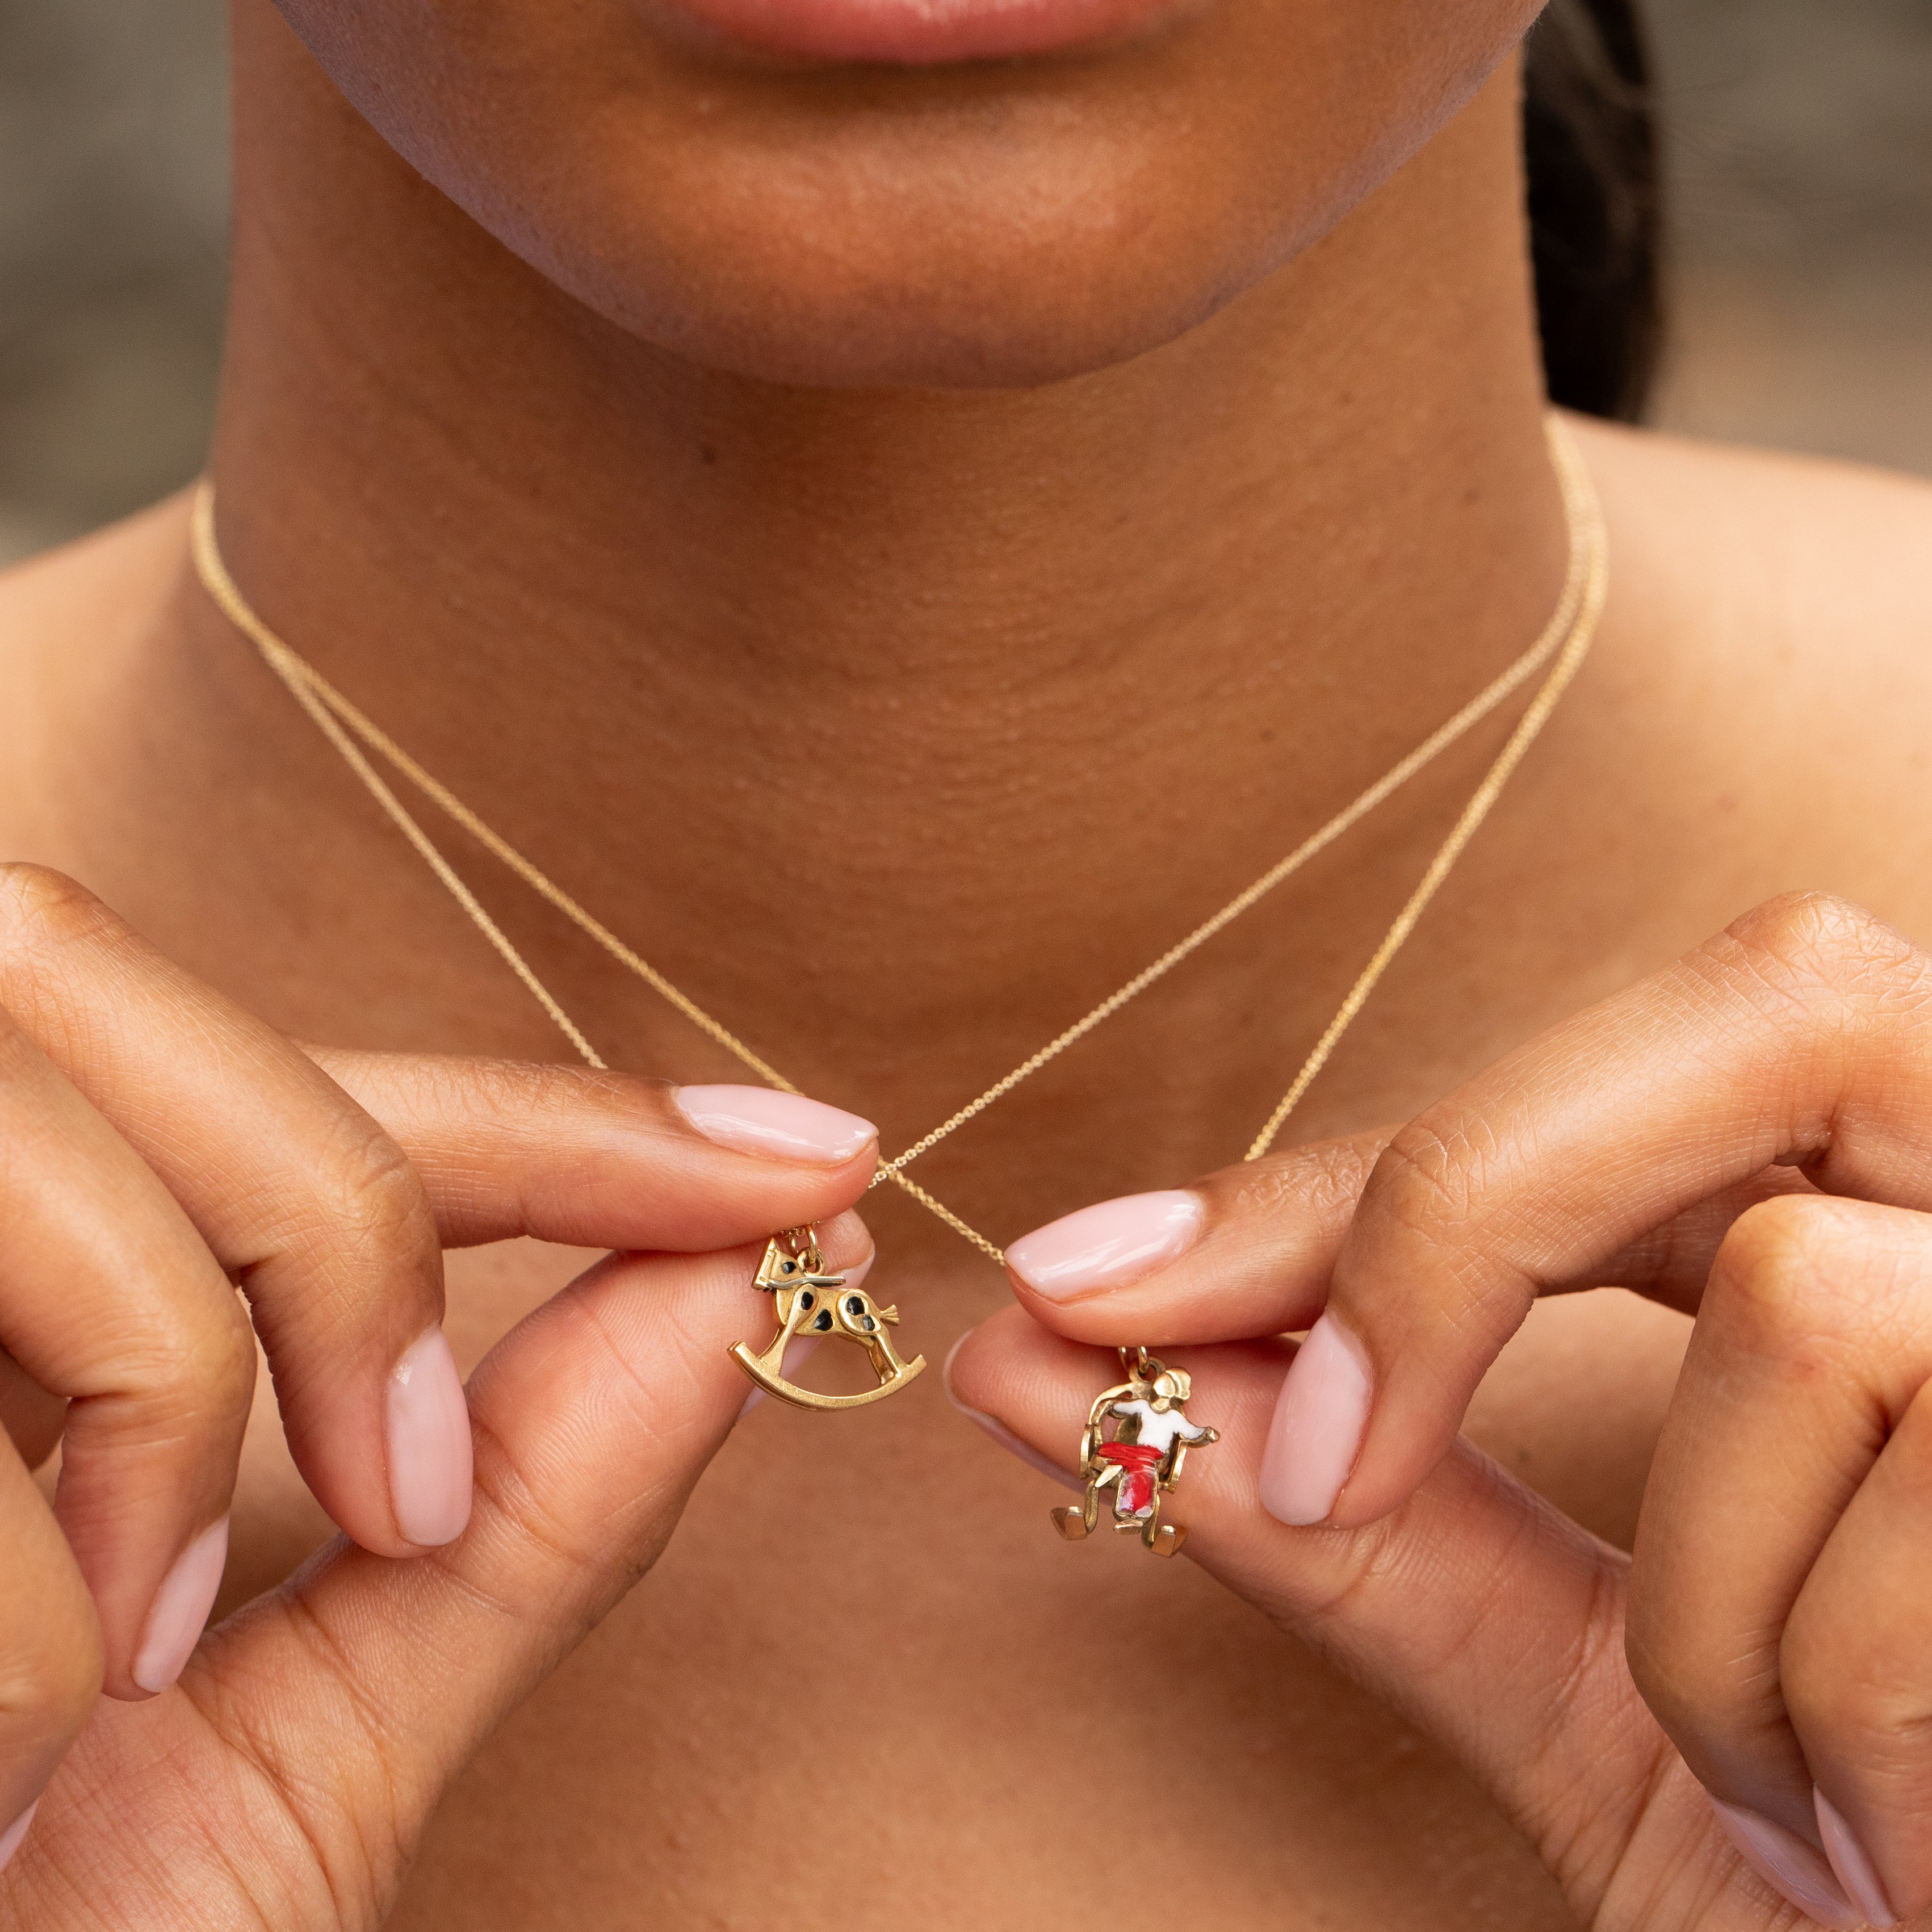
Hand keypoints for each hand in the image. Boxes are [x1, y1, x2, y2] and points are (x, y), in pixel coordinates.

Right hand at [0, 865, 877, 1924]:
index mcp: (2, 1291)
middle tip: (400, 1484)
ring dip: (171, 1375)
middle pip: (119, 993)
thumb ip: (525, 1509)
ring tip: (131, 1642)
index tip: (812, 1153)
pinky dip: (31, 1573)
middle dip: (329, 1219)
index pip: (326, 1094)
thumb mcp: (294, 1745)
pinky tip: (3, 1737)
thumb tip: (740, 1293)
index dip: (573, 1108)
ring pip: (48, 1144)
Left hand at [952, 893, 1931, 1928]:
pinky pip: (1925, 1481)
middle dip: (1472, 1214)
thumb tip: (1042, 1356)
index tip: (1076, 1289)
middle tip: (1322, 1451)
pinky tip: (1912, 1840)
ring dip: (1711, 1601)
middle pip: (1774, 1002)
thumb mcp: (1601, 1698)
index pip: (1601, 1085)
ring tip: (1792, 1789)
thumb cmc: (1874, 1905)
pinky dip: (1833, 1708)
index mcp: (1928, 1224)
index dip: (1331, 1177)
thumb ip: (1358, 1513)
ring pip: (1815, 1295)